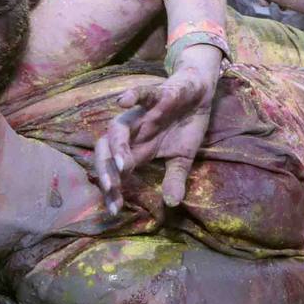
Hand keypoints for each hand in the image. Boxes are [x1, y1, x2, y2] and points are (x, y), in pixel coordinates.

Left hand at [93, 45, 219, 212]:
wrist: (198, 93)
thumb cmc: (185, 125)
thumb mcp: (183, 157)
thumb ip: (174, 178)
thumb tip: (172, 204)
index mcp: (136, 148)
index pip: (115, 171)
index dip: (112, 190)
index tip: (114, 210)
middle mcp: (132, 132)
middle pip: (106, 149)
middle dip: (105, 169)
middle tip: (111, 189)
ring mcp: (142, 113)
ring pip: (118, 127)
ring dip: (118, 145)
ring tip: (122, 165)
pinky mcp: (157, 94)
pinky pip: (142, 94)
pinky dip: (132, 96)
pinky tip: (122, 102)